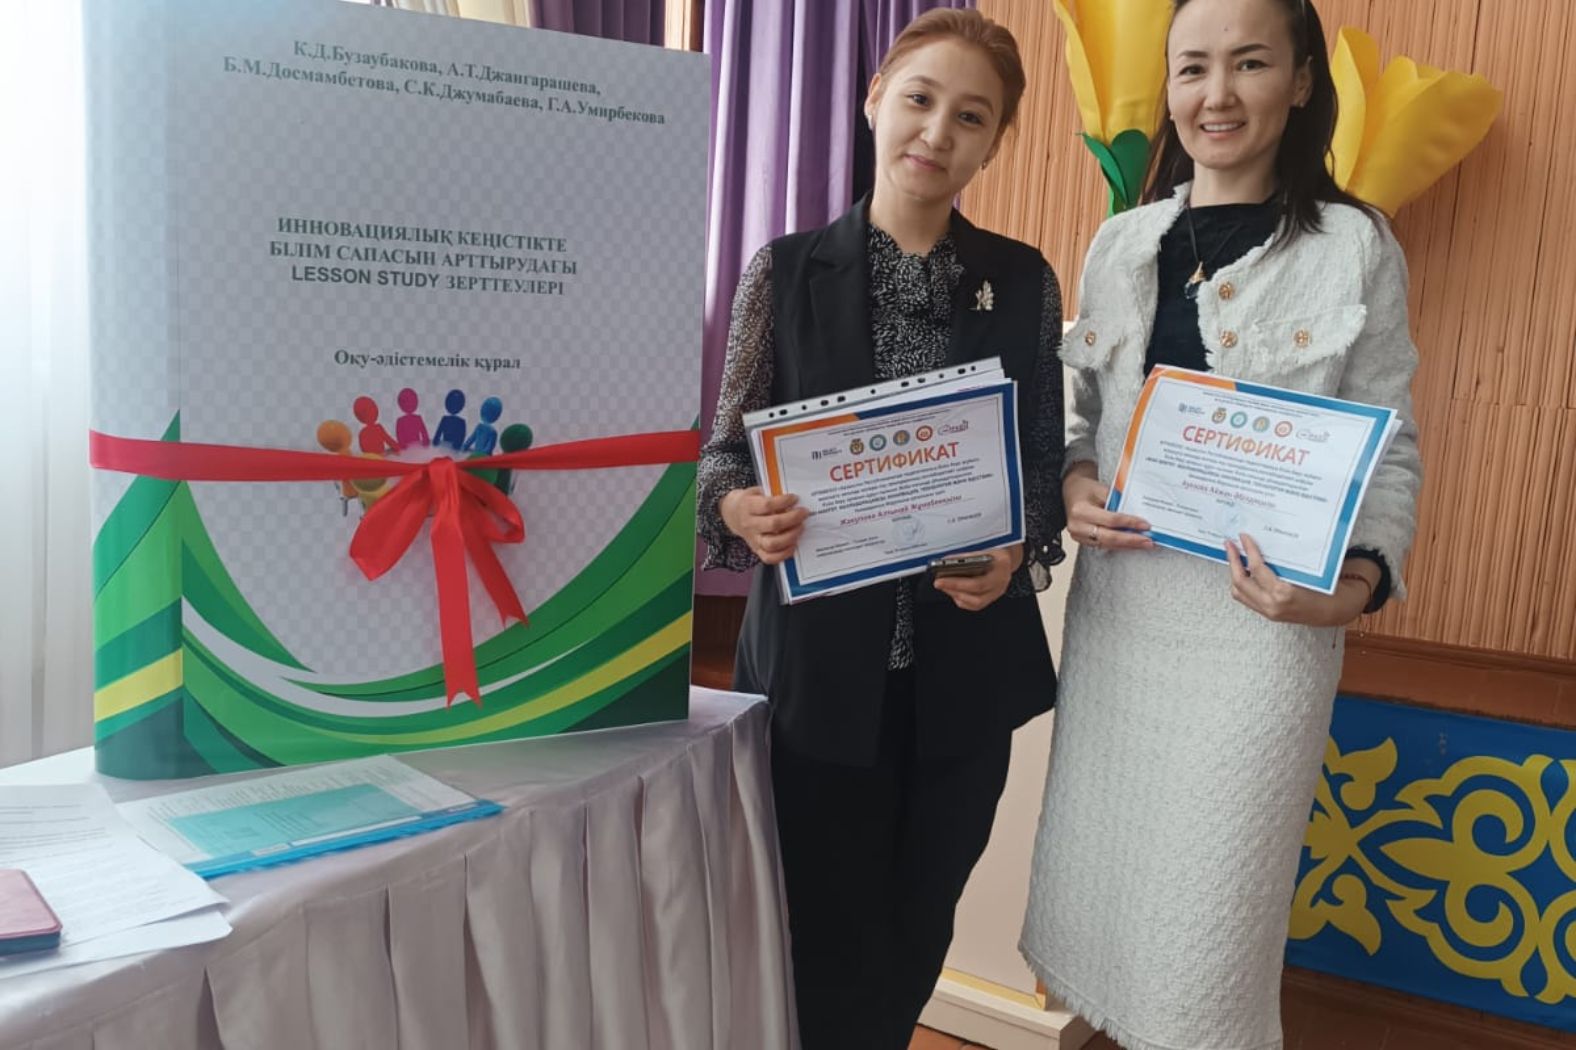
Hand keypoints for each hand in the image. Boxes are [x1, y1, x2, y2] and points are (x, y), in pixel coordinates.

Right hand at [719, 487, 809, 564]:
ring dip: (791, 536)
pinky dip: (784, 553)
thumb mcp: (757, 491)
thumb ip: (772, 494)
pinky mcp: (757, 550)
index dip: (784, 501)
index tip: (795, 498)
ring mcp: (753, 539)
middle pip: (773, 524)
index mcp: (748, 506)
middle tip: (803, 513)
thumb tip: (794, 499)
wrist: (733, 514)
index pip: (767, 505)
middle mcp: (749, 524)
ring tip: (800, 527)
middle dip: (793, 518)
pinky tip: (794, 544)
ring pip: (772, 544)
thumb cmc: (751, 501)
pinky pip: (770, 558)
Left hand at [932, 545, 1021, 611]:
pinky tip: (952, 591)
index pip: (979, 579)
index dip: (958, 582)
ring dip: (956, 594)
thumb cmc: (993, 551)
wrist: (1006, 557)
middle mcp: (1002, 581)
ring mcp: (998, 591)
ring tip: (944, 586)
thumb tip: (946, 563)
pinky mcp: (992, 597)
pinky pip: (975, 605)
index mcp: (1001, 565)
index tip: (942, 576)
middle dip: (954, 587)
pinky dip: (961, 599)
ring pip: (976, 602)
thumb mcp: (983, 548)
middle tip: (938, 582)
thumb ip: (967, 557)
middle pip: (976, 591)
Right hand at [1063, 463, 1153, 551]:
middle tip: (1148, 542)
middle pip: (1109, 537)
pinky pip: (1103, 545)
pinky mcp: (1083, 541)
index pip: (1110, 520)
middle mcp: (1077, 526)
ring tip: (1144, 544)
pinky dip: (1119, 545)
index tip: (1145, 525)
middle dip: (1131, 540)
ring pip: (1107, 544)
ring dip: (1127, 545)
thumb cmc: (1086, 489)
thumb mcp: (1102, 489)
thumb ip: (1117, 502)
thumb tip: (1138, 514)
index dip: (1129, 523)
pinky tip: (1132, 545)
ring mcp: (1078, 536)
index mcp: (1080, 510)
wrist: (1071, 492)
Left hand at [1226, 534, 1368, 626]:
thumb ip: (1283, 563)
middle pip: (1240, 581)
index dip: (1248, 550)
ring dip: (1234, 574)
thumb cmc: (1324, 590)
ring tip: (1234, 557)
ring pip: (1238, 592)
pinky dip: (1242, 584)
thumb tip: (1264, 541)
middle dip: (1232, 561)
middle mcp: (1271, 604)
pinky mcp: (1266, 614)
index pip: (1257, 568)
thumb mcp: (1306, 573)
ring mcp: (1267, 611)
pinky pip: (1246, 598)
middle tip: (1230, 545)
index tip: (1244, 537)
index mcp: (1282, 592)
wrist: (1331, 612)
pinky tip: (1244, 571)